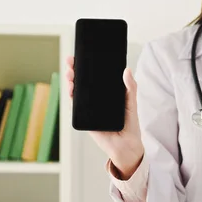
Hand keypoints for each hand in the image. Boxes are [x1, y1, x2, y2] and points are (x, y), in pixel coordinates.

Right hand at [66, 56, 143, 178]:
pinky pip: (76, 107)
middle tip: (72, 61)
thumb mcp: (131, 102)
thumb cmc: (130, 124)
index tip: (81, 56)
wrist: (127, 145)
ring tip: (70, 73)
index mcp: (106, 95)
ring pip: (77, 93)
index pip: (94, 78)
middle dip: (75, 71)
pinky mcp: (85, 120)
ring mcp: (89, 110)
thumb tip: (127, 70)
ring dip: (71, 82)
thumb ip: (130, 87)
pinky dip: (71, 97)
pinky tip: (71, 89)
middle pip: (82, 83)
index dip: (87, 67)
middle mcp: (96, 101)